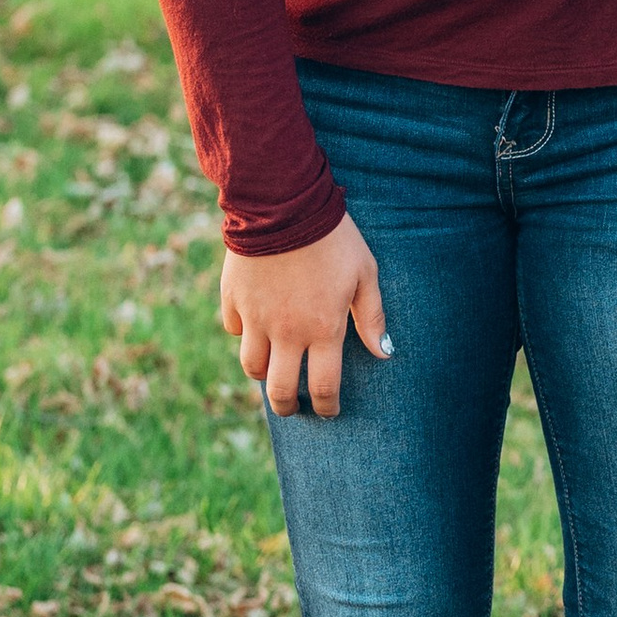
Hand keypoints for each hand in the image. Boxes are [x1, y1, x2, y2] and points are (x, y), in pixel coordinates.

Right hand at [219, 215, 387, 420]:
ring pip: (251, 366)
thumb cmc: (333, 238)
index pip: (323, 386)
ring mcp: (256, 317)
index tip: (328, 411)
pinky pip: (235, 330)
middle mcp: (286, 332)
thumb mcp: (364, 274)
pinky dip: (245, 336)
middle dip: (287, 406)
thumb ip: (372, 316)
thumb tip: (384, 353)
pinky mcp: (233, 299)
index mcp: (323, 329)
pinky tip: (255, 330)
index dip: (326, 406)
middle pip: (279, 389)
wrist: (283, 204)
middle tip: (292, 408)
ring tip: (272, 372)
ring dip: (263, 375)